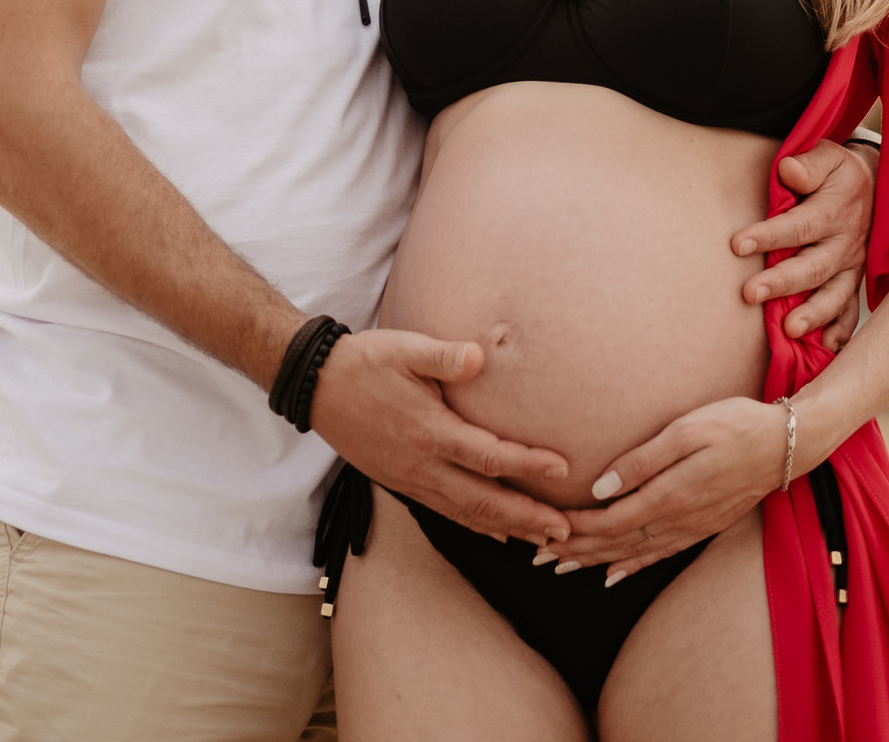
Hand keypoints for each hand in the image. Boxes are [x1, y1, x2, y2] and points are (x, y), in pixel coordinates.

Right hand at [310, 328, 570, 547]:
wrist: (320, 387)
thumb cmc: (366, 362)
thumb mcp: (404, 348)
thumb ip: (443, 356)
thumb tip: (479, 357)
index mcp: (430, 431)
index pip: (489, 456)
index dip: (527, 464)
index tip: (562, 468)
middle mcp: (423, 464)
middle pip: (484, 501)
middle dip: (527, 518)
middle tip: (567, 532)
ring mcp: (411, 479)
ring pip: (466, 514)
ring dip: (508, 528)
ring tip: (543, 540)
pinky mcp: (402, 482)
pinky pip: (446, 511)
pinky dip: (476, 525)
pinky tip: (496, 533)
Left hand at [540, 397, 785, 580]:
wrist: (785, 444)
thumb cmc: (734, 424)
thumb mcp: (686, 430)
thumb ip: (642, 460)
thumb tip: (600, 488)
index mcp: (670, 496)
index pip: (609, 521)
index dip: (574, 529)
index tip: (543, 529)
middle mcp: (678, 520)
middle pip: (616, 543)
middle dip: (575, 550)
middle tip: (537, 555)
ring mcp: (692, 528)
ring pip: (634, 553)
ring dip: (596, 561)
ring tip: (563, 567)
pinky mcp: (702, 527)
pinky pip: (659, 554)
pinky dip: (631, 566)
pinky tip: (614, 574)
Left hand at [731, 137, 878, 349]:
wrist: (876, 185)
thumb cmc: (837, 171)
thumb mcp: (828, 155)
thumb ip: (809, 164)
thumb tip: (788, 171)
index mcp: (834, 210)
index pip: (798, 226)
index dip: (768, 236)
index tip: (736, 245)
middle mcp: (845, 243)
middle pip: (812, 266)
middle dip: (781, 282)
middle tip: (749, 294)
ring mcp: (852, 266)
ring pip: (834, 294)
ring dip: (812, 314)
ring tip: (788, 330)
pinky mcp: (854, 281)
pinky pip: (850, 310)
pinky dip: (841, 332)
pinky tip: (826, 350)